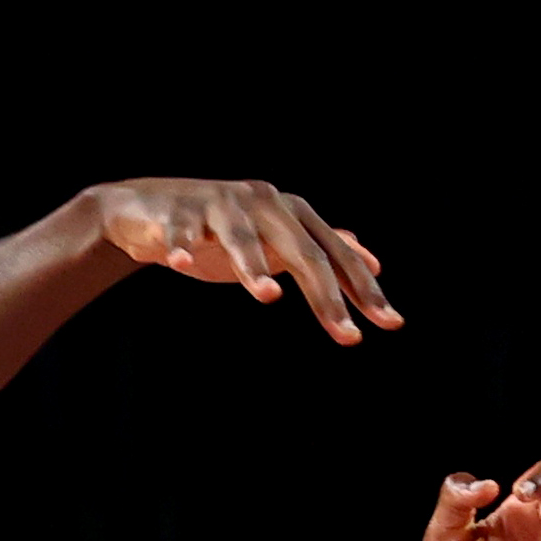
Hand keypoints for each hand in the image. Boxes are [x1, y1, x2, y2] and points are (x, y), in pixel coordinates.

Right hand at [77, 179, 397, 343]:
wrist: (150, 211)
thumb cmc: (219, 232)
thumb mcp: (276, 241)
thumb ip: (321, 249)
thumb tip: (369, 259)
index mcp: (291, 213)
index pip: (335, 255)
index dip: (363, 289)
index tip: (390, 324)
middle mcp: (263, 203)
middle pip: (302, 251)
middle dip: (327, 295)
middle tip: (347, 336)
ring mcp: (220, 205)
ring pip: (241, 237)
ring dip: (251, 266)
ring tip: (267, 298)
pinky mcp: (177, 212)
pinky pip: (180, 231)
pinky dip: (180, 244)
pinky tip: (181, 261)